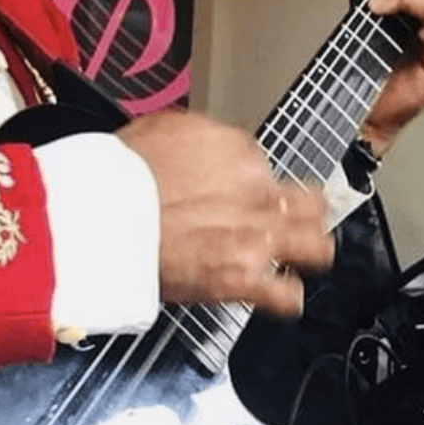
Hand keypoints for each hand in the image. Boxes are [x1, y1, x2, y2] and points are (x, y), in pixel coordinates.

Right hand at [116, 110, 333, 317]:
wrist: (106, 215)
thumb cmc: (124, 173)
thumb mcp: (165, 127)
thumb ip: (203, 138)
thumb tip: (208, 145)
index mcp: (240, 153)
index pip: (265, 165)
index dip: (251, 179)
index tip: (239, 188)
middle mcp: (258, 194)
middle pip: (311, 203)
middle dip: (306, 210)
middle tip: (298, 217)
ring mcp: (257, 239)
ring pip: (317, 248)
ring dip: (309, 251)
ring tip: (300, 256)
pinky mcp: (244, 281)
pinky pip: (288, 297)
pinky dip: (285, 297)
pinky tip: (277, 294)